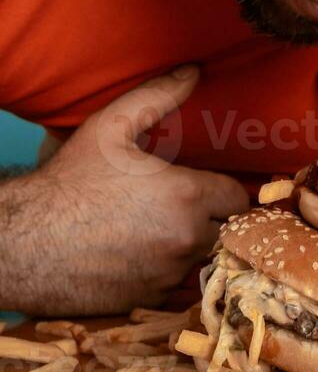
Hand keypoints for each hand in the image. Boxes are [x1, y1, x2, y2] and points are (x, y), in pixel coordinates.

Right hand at [0, 66, 247, 315]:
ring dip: (193, 245)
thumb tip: (193, 71)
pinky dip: (168, 271)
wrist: (24, 243)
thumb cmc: (69, 181)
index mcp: (186, 195)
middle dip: (214, 218)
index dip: (227, 190)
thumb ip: (158, 95)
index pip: (239, 198)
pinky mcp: (149, 300)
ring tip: (165, 227)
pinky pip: (177, 285)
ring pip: (202, 259)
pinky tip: (144, 252)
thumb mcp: (110, 125)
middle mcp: (185, 239)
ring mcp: (168, 275)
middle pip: (226, 230)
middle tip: (191, 205)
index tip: (212, 184)